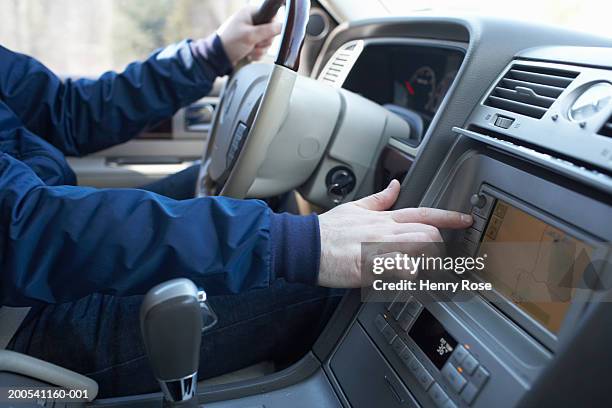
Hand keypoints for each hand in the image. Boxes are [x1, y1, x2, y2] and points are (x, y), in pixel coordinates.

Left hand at [217, 5, 281, 65]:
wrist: (219, 57)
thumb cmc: (229, 42)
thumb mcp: (250, 35)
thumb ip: (268, 31)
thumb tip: (282, 26)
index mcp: (251, 13)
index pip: (272, 17)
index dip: (271, 28)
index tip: (264, 34)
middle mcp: (252, 21)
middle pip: (271, 32)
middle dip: (263, 42)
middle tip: (253, 43)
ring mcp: (252, 33)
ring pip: (266, 43)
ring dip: (259, 49)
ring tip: (248, 49)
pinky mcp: (251, 43)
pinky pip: (261, 49)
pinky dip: (256, 54)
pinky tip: (248, 53)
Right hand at [317, 180, 472, 287]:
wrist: (306, 246)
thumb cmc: (327, 231)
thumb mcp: (355, 207)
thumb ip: (379, 199)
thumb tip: (395, 186)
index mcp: (384, 219)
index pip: (423, 213)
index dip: (448, 216)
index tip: (465, 219)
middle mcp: (386, 232)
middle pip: (428, 234)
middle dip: (438, 245)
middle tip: (438, 257)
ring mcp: (380, 250)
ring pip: (419, 250)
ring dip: (427, 261)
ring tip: (423, 270)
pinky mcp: (370, 268)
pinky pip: (400, 271)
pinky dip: (409, 276)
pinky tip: (407, 281)